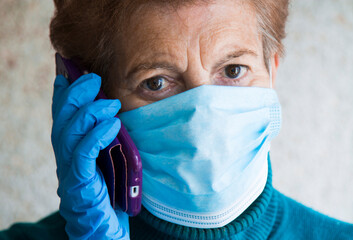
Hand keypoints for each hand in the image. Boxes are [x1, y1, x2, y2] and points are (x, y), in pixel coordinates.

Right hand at [51, 73, 128, 239]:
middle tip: (94, 79)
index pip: (62, 114)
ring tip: (111, 102)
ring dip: (90, 113)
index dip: (63, 91)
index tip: (70, 69)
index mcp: (70, 148)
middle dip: (75, 94)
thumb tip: (112, 108)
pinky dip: (97, 135)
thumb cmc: (111, 188)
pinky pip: (83, 154)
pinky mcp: (80, 183)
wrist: (106, 226)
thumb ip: (105, 134)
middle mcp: (65, 157)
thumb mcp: (109, 155)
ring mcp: (69, 171)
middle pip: (62, 119)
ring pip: (70, 133)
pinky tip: (113, 124)